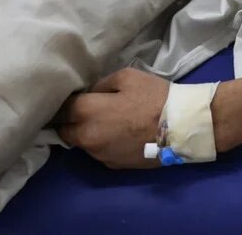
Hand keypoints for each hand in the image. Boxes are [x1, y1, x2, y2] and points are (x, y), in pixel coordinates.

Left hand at [53, 67, 169, 168]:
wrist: (180, 128)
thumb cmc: (154, 98)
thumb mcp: (127, 77)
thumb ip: (100, 85)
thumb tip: (89, 94)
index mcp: (87, 112)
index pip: (61, 108)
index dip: (65, 101)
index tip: (72, 97)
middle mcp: (87, 137)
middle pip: (64, 131)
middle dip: (70, 121)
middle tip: (85, 110)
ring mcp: (99, 154)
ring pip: (82, 143)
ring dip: (87, 133)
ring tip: (106, 122)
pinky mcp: (112, 165)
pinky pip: (99, 151)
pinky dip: (103, 143)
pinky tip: (118, 134)